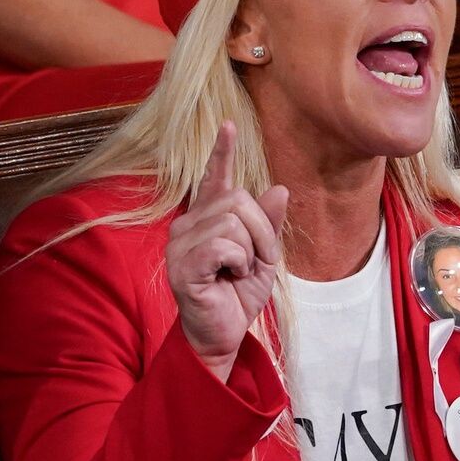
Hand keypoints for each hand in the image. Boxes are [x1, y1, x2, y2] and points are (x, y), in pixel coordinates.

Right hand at [166, 122, 288, 381]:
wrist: (222, 336)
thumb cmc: (237, 297)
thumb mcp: (263, 257)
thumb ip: (268, 224)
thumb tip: (279, 189)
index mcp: (205, 220)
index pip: (213, 179)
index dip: (221, 152)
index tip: (229, 125)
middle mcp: (187, 226)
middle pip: (239, 200)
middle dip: (262, 231)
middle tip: (255, 261)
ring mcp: (181, 244)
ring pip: (234, 222)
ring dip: (251, 251)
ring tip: (238, 273)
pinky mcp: (183, 265)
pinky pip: (224, 245)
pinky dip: (239, 262)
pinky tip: (228, 278)